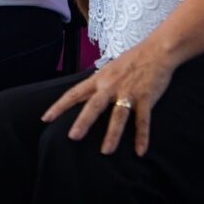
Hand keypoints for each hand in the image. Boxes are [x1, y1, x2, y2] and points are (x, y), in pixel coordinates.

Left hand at [41, 39, 176, 155]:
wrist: (157, 50)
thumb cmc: (132, 60)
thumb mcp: (109, 69)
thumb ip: (97, 83)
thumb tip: (83, 95)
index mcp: (100, 79)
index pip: (74, 93)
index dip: (60, 106)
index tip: (46, 119)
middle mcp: (111, 86)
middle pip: (94, 105)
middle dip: (83, 121)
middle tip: (73, 137)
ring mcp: (129, 93)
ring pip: (118, 116)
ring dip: (112, 134)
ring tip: (106, 151)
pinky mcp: (146, 98)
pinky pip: (143, 121)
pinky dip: (142, 137)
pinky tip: (140, 152)